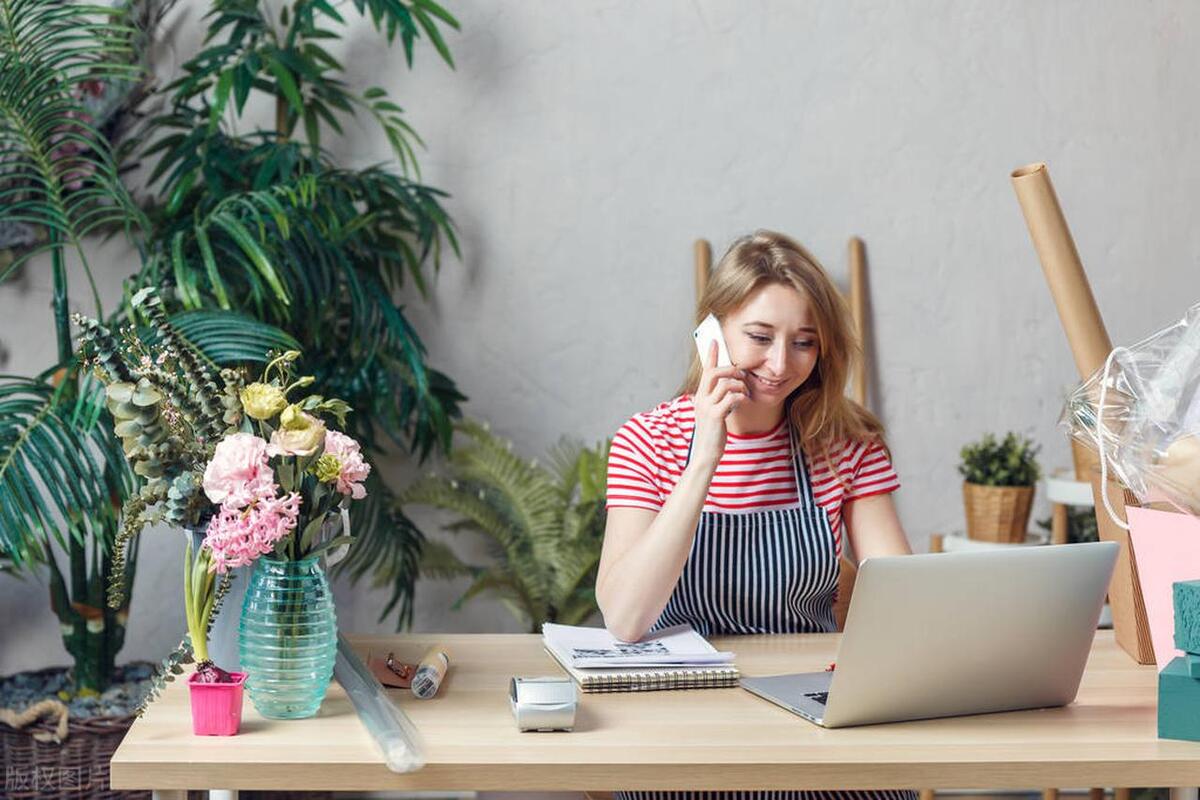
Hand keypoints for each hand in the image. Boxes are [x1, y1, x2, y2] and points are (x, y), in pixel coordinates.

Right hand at [691, 340, 747, 469]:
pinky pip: (731, 398)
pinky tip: (742, 402)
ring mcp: (707, 407)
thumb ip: (718, 398)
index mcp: (700, 396)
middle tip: (741, 376)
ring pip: (726, 384)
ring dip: (739, 386)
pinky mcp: (716, 415)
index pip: (705, 370)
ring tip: (743, 393)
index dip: (710, 354)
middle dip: (731, 370)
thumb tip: (730, 386)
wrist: (706, 453)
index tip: (715, 340)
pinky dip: (740, 397)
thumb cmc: (712, 433)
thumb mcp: (713, 412)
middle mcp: (701, 399)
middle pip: (714, 372)